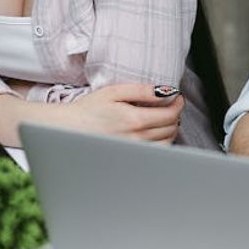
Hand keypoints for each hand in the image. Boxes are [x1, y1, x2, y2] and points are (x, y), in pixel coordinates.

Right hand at [59, 84, 182, 143]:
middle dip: (174, 114)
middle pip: (171, 128)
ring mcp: (135, 151)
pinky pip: (157, 153)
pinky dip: (162, 142)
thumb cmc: (89, 109)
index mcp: (134, 120)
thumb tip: (166, 91)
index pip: (170, 114)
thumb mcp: (114, 91)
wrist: (70, 128)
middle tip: (169, 105)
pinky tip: (154, 133)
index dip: (178, 103)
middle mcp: (137, 138)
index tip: (176, 97)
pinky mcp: (131, 158)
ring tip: (162, 118)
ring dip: (170, 129)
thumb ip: (141, 91)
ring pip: (167, 142)